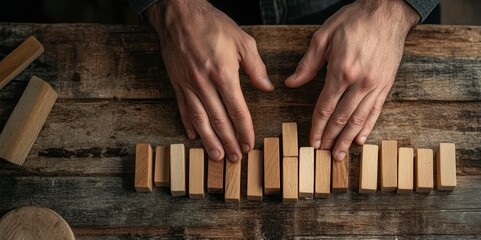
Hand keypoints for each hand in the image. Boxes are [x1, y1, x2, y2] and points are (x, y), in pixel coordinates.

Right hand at [147, 0, 273, 161]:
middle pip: (218, 120)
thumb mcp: (242, 41)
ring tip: (216, 156)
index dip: (244, 130)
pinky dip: (188, 124)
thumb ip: (256, 68)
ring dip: (209, 140)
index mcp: (223, 74)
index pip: (236, 110)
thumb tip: (267, 88)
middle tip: (235, 158)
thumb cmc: (213, 24)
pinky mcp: (176, 82)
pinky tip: (193, 136)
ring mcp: (188, 84)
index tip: (249, 144)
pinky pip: (183, 108)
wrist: (180, 13)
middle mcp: (204, 83)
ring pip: (200, 119)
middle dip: (228, 142)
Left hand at [285, 0, 418, 160]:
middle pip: (341, 118)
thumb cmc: (354, 20)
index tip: (312, 140)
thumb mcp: (324, 37)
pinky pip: (376, 111)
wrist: (387, 12)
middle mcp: (360, 83)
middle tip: (323, 153)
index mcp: (341, 72)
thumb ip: (308, 64)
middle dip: (331, 138)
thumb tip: (291, 83)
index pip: (325, 107)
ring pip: (359, 119)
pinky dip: (367, 127)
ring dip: (348, 139)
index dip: (317, 127)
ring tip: (340, 155)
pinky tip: (360, 139)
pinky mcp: (386, 84)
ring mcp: (375, 85)